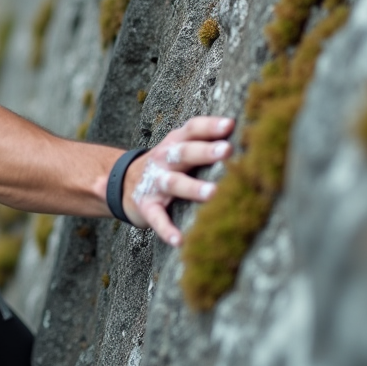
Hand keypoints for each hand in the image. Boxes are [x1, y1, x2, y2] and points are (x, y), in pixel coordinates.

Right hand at [123, 115, 232, 245]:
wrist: (121, 183)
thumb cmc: (165, 165)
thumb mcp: (178, 147)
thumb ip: (203, 141)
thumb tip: (245, 139)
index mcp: (174, 142)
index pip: (192, 129)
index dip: (209, 126)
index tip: (230, 125)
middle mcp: (163, 160)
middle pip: (184, 153)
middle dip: (205, 151)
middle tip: (227, 150)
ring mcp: (153, 183)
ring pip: (173, 183)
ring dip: (192, 187)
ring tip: (212, 193)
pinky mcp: (146, 206)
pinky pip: (157, 218)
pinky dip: (166, 229)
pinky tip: (179, 240)